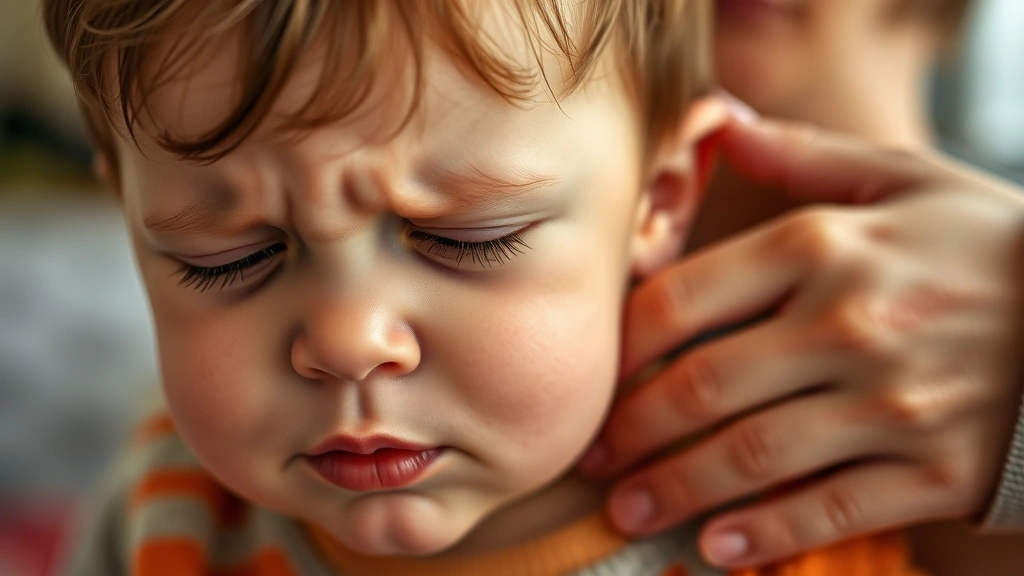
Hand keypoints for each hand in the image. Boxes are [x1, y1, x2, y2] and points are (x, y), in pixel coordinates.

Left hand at [580, 114, 1023, 567]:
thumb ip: (805, 157)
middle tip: (595, 457)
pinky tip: (718, 547)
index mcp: (826, 247)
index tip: (598, 376)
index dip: (622, 345)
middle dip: (636, 429)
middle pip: (706, 386)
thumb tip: (724, 126)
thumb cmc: (987, 245)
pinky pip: (835, 508)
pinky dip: (770, 533)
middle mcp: (851, 324)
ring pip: (756, 456)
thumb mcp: (904, 179)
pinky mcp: (937, 469)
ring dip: (678, 487)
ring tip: (628, 508)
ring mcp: (895, 403)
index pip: (686, 301)